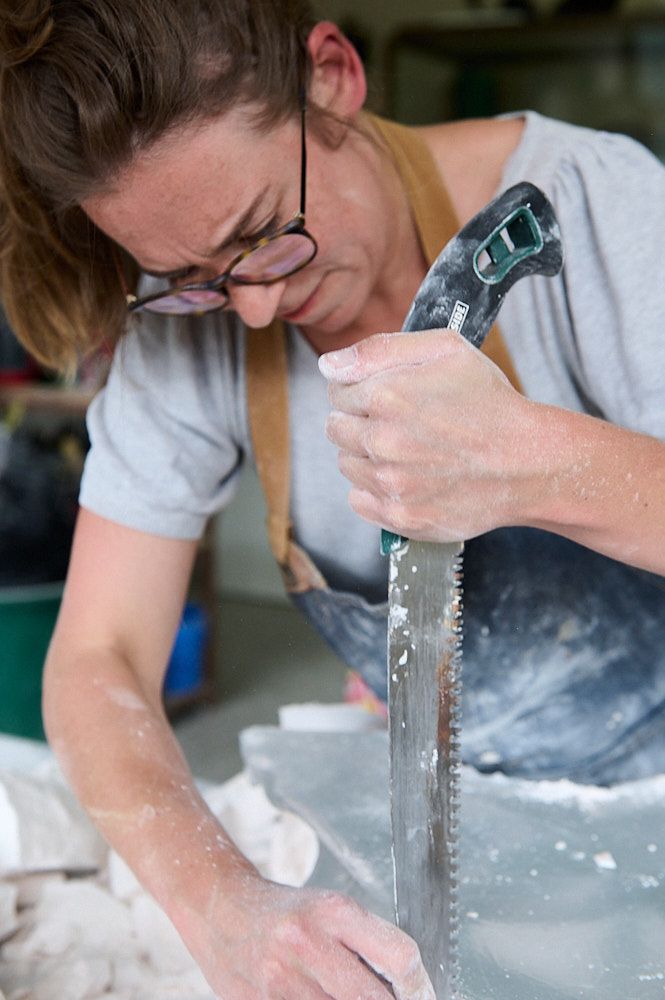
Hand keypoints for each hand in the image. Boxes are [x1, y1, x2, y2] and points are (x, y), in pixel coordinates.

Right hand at [184, 870, 435, 999]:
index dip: (419, 986)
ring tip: (348, 996)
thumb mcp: (330, 910)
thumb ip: (368, 945)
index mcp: (333, 912)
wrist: (220, 909)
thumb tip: (409, 989)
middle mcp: (308, 944)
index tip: (420, 995)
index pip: (400, 956)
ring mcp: (282, 982)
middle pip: (375, 999)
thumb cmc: (284, 913)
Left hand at [320, 329, 537, 541]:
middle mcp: (381, 442)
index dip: (360, 388)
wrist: (528, 463)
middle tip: (401, 423)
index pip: (336, 390)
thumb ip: (379, 349)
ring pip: (347, 465)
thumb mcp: (445, 350)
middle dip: (360, 421)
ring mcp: (389, 483)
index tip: (388, 395)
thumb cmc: (490, 403)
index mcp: (386, 396)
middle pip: (335, 428)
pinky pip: (359, 501)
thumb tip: (329, 365)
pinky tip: (407, 477)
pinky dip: (375, 490)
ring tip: (409, 450)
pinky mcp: (399, 516)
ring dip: (367, 456)